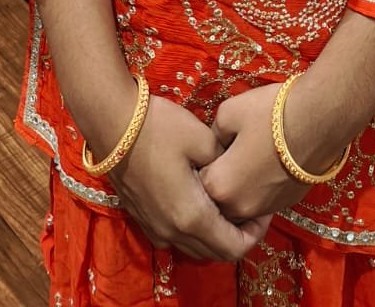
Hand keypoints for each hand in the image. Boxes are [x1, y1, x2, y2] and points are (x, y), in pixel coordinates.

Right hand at [110, 95, 271, 260]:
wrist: (111, 122)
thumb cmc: (159, 128)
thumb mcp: (203, 138)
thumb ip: (225, 162)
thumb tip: (234, 171)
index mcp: (191, 217)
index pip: (233, 248)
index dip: (255, 234)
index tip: (263, 210)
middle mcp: (172, 231)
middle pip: (215, 253)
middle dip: (238, 235)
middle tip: (250, 207)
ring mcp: (155, 227)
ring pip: (195, 246)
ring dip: (215, 233)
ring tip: (227, 202)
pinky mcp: (143, 217)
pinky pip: (177, 235)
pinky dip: (195, 228)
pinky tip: (201, 198)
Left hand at [199, 83, 317, 223]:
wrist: (321, 118)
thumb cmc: (270, 113)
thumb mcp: (228, 113)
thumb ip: (213, 135)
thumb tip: (216, 145)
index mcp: (220, 186)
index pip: (196, 185)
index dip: (200, 164)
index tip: (206, 149)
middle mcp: (240, 207)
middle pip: (217, 203)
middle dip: (216, 183)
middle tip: (223, 156)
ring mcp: (266, 209)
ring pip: (241, 206)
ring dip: (238, 188)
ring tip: (245, 159)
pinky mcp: (286, 204)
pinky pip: (262, 202)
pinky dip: (258, 188)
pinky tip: (265, 164)